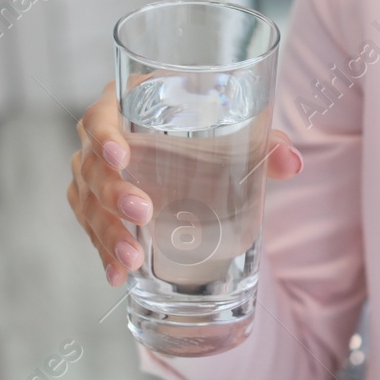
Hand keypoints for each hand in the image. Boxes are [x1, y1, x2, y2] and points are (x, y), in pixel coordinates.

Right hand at [68, 78, 303, 286]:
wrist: (196, 153)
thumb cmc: (209, 129)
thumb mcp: (236, 129)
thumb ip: (264, 143)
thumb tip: (290, 162)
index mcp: (128, 104)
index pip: (101, 114)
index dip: (104, 134)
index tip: (122, 156)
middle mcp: (102, 140)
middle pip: (91, 165)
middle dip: (112, 192)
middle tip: (142, 213)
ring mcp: (95, 175)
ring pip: (88, 203)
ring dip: (108, 232)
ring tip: (132, 259)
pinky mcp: (96, 207)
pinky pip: (92, 230)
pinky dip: (105, 253)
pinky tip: (117, 274)